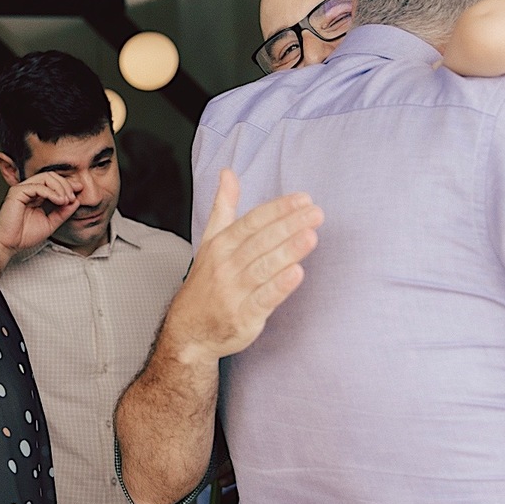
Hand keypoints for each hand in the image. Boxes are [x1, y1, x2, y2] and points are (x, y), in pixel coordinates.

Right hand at [0, 171, 79, 276]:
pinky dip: (51, 192)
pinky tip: (59, 201)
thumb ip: (62, 213)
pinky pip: (38, 186)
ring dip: (60, 187)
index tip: (80, 191)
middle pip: (51, 176)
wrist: (8, 244)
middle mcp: (29, 189)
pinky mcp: (17, 192)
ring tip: (67, 200)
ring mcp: (22, 189)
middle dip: (66, 185)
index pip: (54, 182)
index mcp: (36, 195)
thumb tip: (75, 202)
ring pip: (46, 177)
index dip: (68, 185)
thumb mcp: (50, 223)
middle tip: (73, 197)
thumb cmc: (23, 235)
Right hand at [164, 169, 322, 361]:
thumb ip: (223, 207)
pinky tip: (297, 273)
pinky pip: (263, 299)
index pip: (252, 221)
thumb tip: (228, 173)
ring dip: (288, 251)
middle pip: (261, 241)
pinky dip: (280, 286)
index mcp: (220, 244)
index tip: (303, 199)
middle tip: (315, 213)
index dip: (278, 209)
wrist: (188, 330)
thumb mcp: (210, 241)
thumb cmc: (205, 283)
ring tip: (311, 236)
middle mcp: (226, 266)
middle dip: (289, 225)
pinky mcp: (243, 316)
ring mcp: (234, 292)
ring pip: (263, 267)